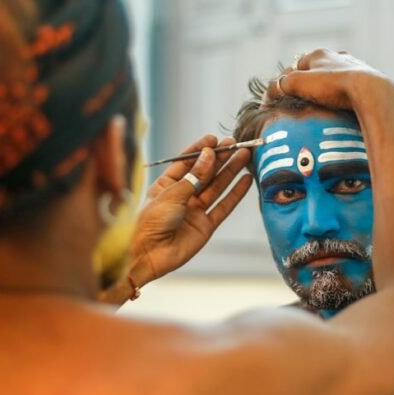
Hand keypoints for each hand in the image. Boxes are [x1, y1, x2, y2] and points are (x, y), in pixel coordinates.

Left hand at [100, 135, 251, 303]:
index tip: (214, 138)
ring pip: (217, 186)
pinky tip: (246, 180)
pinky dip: (236, 193)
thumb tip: (209, 154)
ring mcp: (195, 210)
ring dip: (231, 171)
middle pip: (205, 172)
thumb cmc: (150, 222)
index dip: (200, 150)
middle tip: (235, 144)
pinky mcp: (206, 225)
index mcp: (167, 184)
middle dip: (220, 158)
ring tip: (244, 155)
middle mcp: (182, 195)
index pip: (186, 162)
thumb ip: (194, 176)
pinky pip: (224, 206)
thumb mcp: (172, 194)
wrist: (147, 255)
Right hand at [265, 49, 393, 111]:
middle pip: (317, 69)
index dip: (287, 81)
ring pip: (336, 76)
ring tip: (324, 104)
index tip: (282, 97)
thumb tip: (273, 90)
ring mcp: (355, 66)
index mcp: (319, 54)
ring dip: (328, 87)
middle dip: (309, 82)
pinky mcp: (369, 80)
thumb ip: (282, 84)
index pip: (296, 66)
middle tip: (303, 100)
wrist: (371, 92)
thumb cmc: (333, 86)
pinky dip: (345, 93)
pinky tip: (345, 104)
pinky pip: (352, 86)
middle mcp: (338, 57)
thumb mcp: (299, 83)